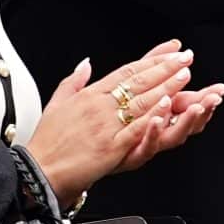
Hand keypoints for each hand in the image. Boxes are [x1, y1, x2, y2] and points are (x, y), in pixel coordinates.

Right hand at [29, 42, 223, 201]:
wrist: (38, 170)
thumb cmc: (47, 142)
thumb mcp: (56, 104)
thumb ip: (73, 81)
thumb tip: (85, 64)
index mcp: (89, 95)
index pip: (126, 71)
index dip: (151, 60)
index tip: (169, 52)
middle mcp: (99, 106)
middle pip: (138, 82)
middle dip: (165, 69)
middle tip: (185, 58)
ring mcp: (106, 126)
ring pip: (141, 102)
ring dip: (165, 87)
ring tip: (184, 75)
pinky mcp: (111, 147)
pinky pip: (135, 129)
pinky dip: (152, 118)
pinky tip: (166, 107)